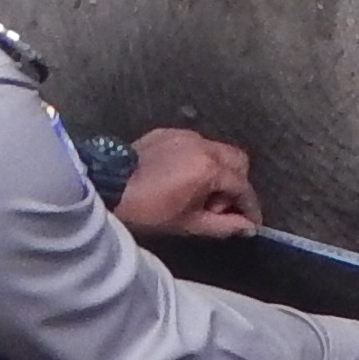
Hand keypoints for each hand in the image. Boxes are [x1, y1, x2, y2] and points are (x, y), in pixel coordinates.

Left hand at [116, 127, 261, 241]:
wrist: (108, 186)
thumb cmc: (147, 210)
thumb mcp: (189, 224)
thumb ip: (224, 226)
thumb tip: (247, 227)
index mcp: (210, 169)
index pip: (243, 187)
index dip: (250, 208)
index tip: (251, 222)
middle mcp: (204, 146)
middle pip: (238, 162)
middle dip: (237, 184)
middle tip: (220, 207)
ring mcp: (186, 136)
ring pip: (218, 150)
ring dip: (219, 171)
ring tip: (199, 193)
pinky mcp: (169, 132)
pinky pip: (196, 144)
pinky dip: (198, 160)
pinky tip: (182, 177)